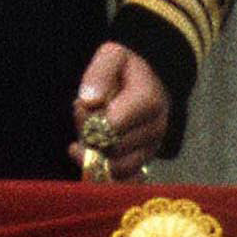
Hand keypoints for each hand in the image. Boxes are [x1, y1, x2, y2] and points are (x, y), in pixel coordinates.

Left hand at [72, 42, 168, 178]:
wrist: (146, 81)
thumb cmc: (126, 69)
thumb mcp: (113, 56)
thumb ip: (100, 74)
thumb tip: (90, 101)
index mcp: (149, 101)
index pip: (114, 124)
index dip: (91, 118)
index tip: (81, 105)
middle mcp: (155, 129)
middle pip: (113, 147)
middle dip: (90, 135)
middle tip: (82, 117)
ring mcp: (151, 149)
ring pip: (115, 167)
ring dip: (93, 152)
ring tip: (86, 133)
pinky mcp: (144, 163)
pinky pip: (122, 181)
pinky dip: (100, 171)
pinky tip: (87, 153)